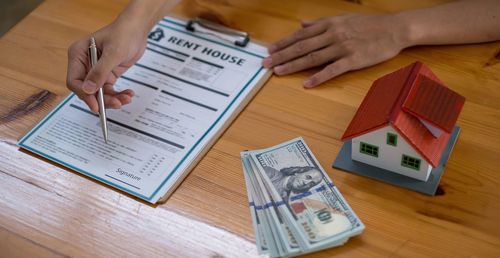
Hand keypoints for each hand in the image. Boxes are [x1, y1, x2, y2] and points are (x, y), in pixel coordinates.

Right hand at [66, 17, 148, 112]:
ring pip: (99, 93)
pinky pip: (109, 90)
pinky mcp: (107, 74)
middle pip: (87, 90)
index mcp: (78, 54)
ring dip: (113, 98)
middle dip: (102, 99)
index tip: (96, 105)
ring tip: (126, 98)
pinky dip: (118, 94)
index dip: (84, 94)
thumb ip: (100, 71)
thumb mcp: (113, 53)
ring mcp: (96, 70)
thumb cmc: (123, 33)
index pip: (74, 81)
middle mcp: (85, 63)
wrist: (137, 30)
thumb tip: (88, 89)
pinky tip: (128, 94)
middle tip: (117, 104)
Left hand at [262, 14, 408, 87]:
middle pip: (302, 46)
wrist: (394, 29)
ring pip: (312, 58)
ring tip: (278, 72)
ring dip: (293, 65)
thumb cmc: (369, 24)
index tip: (270, 49)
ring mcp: (342, 48)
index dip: (284, 43)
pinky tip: (307, 83)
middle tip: (266, 63)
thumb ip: (321, 23)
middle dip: (282, 55)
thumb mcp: (343, 18)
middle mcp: (333, 35)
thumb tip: (303, 24)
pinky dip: (318, 77)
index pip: (300, 35)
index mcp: (329, 24)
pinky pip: (332, 70)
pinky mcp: (353, 60)